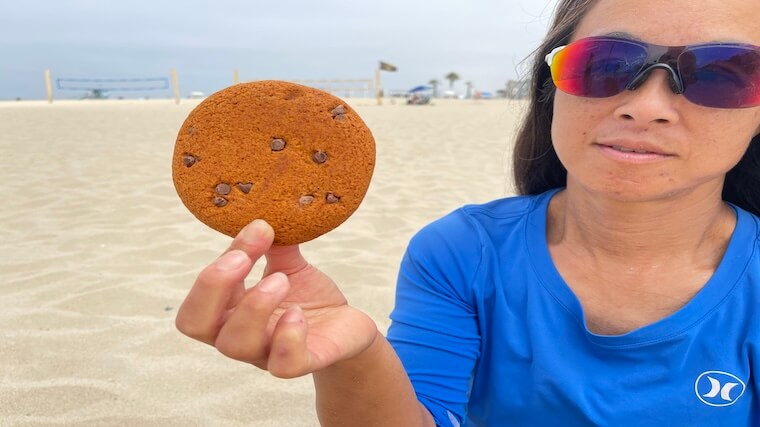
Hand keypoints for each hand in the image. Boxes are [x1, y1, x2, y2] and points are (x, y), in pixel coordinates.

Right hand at [176, 219, 378, 377]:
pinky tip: (299, 313)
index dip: (215, 264)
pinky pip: (283, 366)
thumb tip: (262, 205)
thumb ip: (272, 243)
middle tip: (244, 258)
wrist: (347, 327)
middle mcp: (238, 335)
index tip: (255, 229)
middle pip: (195, 324)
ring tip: (281, 280)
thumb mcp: (287, 265)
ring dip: (254, 305)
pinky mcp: (302, 363)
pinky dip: (287, 338)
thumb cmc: (307, 297)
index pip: (200, 294)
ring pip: (235, 344)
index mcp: (227, 311)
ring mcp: (267, 354)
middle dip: (214, 285)